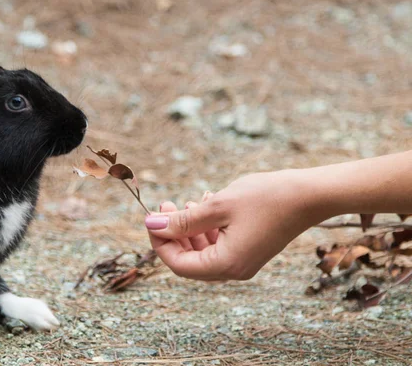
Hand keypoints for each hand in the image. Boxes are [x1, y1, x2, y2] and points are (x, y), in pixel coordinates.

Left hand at [145, 170, 327, 280]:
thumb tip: (152, 225)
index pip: (179, 264)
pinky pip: (218, 243)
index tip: (151, 217)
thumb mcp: (217, 206)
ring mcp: (243, 261)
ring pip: (203, 250)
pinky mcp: (250, 249)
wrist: (310, 194)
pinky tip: (205, 204)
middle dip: (173, 233)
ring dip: (189, 228)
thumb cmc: (266, 197)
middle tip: (165, 205)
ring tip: (187, 203)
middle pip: (189, 259)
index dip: (160, 242)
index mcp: (226, 264)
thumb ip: (183, 220)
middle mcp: (234, 269)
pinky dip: (207, 227)